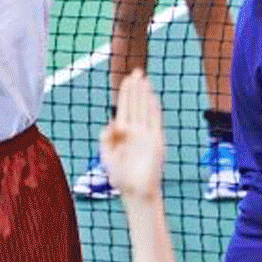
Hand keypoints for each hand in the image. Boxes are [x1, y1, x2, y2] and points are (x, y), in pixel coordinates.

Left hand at [99, 68, 165, 200]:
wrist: (136, 191)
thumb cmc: (121, 177)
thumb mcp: (106, 155)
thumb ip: (106, 138)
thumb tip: (111, 122)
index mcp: (124, 133)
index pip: (125, 107)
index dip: (126, 93)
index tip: (127, 79)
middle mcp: (136, 131)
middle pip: (136, 104)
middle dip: (135, 88)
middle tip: (137, 70)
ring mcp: (147, 134)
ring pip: (144, 109)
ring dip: (144, 94)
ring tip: (143, 79)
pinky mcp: (156, 141)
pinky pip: (154, 121)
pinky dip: (152, 109)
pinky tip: (150, 97)